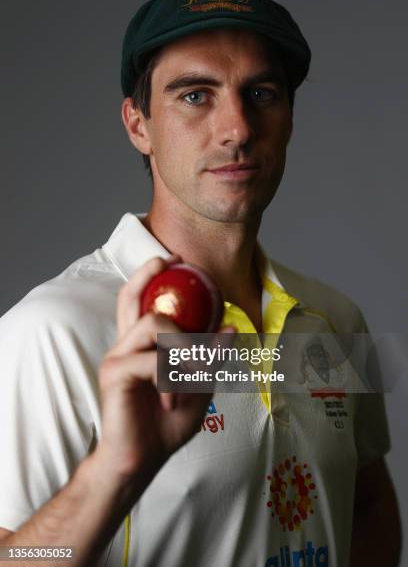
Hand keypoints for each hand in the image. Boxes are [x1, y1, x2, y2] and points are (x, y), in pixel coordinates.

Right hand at [96, 255, 232, 489]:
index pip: (139, 300)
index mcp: (140, 346)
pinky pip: (153, 360)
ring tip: (193, 375)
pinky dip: (173, 376)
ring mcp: (117, 357)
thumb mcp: (198, 387)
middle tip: (174, 264)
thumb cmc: (165, 425)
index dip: (151, 275)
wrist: (140, 461)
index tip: (174, 259)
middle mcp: (125, 345)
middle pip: (133, 297)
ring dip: (185, 347)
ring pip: (154, 326)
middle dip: (154, 278)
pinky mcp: (115, 373)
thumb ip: (210, 358)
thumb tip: (230, 326)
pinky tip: (173, 398)